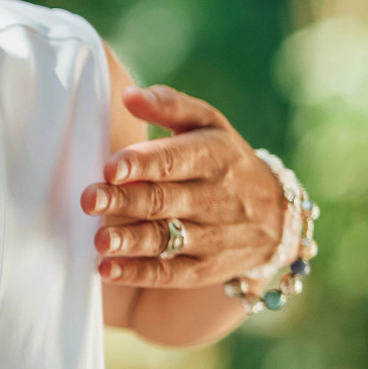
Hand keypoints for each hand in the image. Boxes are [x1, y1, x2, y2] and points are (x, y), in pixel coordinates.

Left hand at [82, 84, 285, 288]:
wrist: (279, 216)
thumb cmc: (224, 159)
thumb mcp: (208, 124)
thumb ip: (169, 105)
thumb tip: (128, 94)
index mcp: (214, 156)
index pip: (176, 159)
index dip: (143, 163)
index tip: (110, 167)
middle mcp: (216, 197)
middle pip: (164, 200)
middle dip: (125, 201)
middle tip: (88, 200)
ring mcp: (213, 236)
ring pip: (167, 239)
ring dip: (131, 241)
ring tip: (99, 241)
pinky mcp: (206, 269)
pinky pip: (170, 273)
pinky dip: (138, 273)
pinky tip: (106, 269)